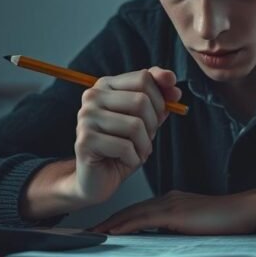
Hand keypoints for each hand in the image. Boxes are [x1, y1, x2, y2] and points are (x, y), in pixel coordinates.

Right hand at [72, 67, 181, 206]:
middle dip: (152, 125)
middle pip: (140, 100)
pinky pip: (125, 147)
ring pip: (135, 125)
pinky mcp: (84, 141)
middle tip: (144, 139)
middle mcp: (92, 96)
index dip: (160, 99)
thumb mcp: (146, 118)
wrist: (98, 178)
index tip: (159, 115)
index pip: (143, 77)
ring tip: (135, 152)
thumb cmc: (123, 146)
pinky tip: (125, 161)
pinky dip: (133, 159)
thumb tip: (171, 79)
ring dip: (144, 145)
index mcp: (106, 84)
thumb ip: (159, 96)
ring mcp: (86, 117)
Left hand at [88, 190, 255, 234]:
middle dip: (110, 220)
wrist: (243, 210)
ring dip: (112, 223)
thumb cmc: (226, 219)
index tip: (105, 227)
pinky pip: (144, 220)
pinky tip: (113, 232)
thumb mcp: (196, 222)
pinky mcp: (175, 213)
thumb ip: (179, 226)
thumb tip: (162, 237)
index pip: (140, 209)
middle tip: (90, 229)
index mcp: (172, 200)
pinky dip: (126, 225)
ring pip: (133, 213)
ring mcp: (171, 204)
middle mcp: (168, 199)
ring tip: (94, 232)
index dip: (120, 218)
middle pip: (131, 209)